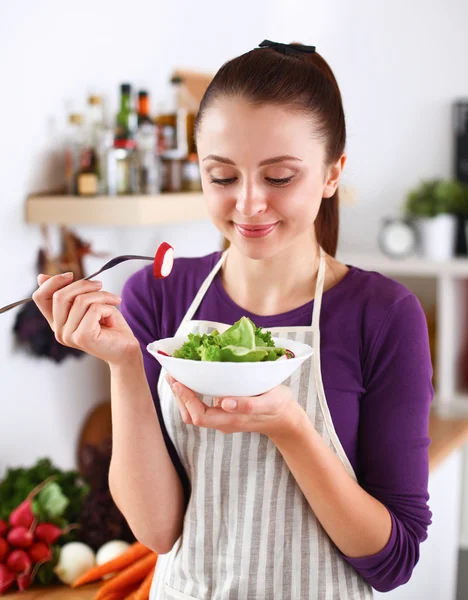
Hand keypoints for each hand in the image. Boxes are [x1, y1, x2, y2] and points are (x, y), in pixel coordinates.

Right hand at [32, 272, 139, 365]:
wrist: (126, 349)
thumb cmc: (110, 325)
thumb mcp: (87, 304)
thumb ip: (69, 293)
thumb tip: (41, 277)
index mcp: (57, 322)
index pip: (40, 297)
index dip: (53, 282)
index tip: (70, 275)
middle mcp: (59, 331)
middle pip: (60, 295)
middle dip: (83, 284)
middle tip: (100, 285)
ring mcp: (69, 336)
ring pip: (80, 300)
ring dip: (102, 296)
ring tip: (113, 302)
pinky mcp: (83, 337)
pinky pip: (94, 309)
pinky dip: (108, 308)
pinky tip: (112, 319)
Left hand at [166, 375, 303, 439]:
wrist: (285, 418)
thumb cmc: (278, 406)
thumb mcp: (269, 402)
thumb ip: (249, 404)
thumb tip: (224, 402)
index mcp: (230, 420)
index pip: (199, 415)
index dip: (186, 400)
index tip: (178, 381)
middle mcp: (222, 422)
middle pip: (191, 416)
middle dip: (179, 397)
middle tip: (171, 375)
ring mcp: (222, 419)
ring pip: (194, 413)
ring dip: (183, 396)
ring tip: (176, 376)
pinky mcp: (224, 412)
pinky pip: (201, 407)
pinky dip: (192, 394)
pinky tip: (191, 380)